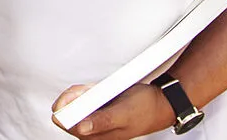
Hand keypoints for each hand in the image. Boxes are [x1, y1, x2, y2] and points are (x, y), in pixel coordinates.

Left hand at [51, 82, 173, 138]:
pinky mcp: (99, 110)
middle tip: (93, 91)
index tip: (80, 96)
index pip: (66, 124)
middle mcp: (93, 130)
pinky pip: (84, 98)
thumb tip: (81, 127)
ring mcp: (95, 119)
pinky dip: (89, 91)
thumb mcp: (123, 114)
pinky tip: (100, 90)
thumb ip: (102, 121)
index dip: (67, 107)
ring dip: (83, 93)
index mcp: (96, 137)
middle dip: (76, 97)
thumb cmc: (145, 110)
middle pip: (68, 112)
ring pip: (75, 103)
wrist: (160, 103)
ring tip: (100, 90)